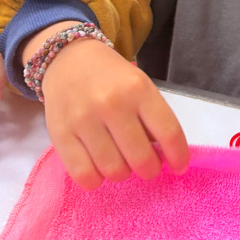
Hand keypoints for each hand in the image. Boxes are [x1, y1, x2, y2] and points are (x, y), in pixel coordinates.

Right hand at [35, 34, 189, 189]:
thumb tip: (164, 157)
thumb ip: (152, 118)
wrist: (68, 60)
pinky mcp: (60, 135)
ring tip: (120, 161)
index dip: (178, 157)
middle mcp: (112, 104)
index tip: (179, 167)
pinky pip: (84, 176)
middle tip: (147, 165)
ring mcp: (84, 121)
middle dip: (150, 170)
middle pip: (141, 159)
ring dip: (123, 173)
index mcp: (138, 90)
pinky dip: (96, 180)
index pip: (168, 133)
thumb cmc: (111, 78)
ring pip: (114, 171)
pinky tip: (98, 168)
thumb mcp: (140, 86)